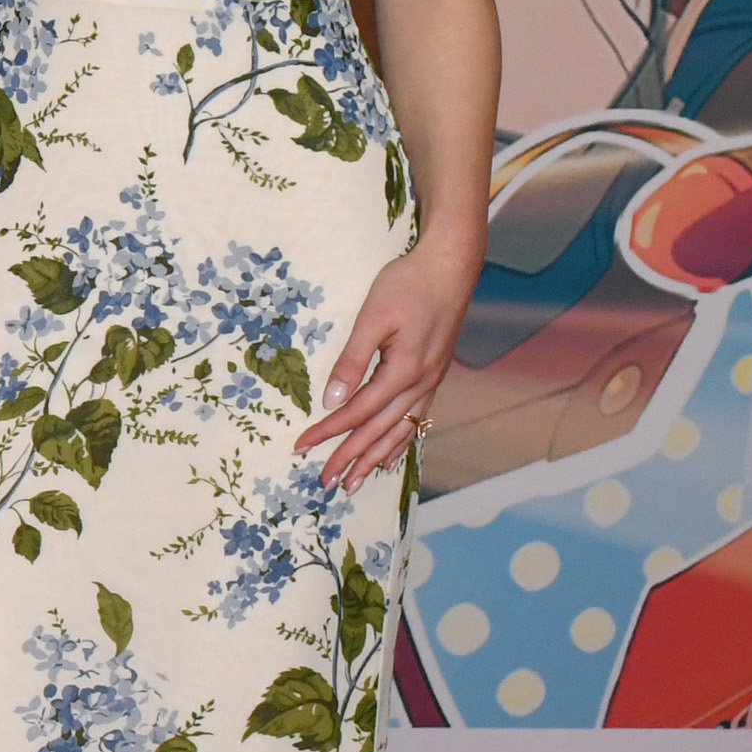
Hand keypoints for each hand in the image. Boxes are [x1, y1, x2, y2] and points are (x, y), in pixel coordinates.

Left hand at [299, 236, 475, 492]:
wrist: (450, 266)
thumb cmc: (408, 285)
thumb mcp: (373, 318)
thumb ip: (352, 360)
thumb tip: (332, 400)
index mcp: (403, 372)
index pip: (355, 412)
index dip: (327, 433)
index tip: (300, 447)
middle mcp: (420, 384)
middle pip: (379, 432)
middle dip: (351, 459)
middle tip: (326, 485)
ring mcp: (431, 381)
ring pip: (400, 431)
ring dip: (376, 458)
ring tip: (357, 483)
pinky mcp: (434, 373)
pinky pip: (417, 418)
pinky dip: (401, 441)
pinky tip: (392, 454)